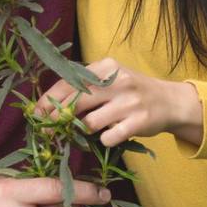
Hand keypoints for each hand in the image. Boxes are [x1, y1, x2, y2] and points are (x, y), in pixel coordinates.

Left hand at [35, 58, 202, 146]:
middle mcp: (118, 81)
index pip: (70, 82)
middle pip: (76, 101)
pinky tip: (112, 134)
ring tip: (91, 128)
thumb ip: (85, 86)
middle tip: (47, 130)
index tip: (36, 113)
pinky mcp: (139, 122)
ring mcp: (129, 102)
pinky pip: (109, 137)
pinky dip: (105, 139)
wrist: (171, 101)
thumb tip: (48, 104)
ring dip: (84, 129)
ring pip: (90, 122)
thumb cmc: (132, 91)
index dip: (49, 99)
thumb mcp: (111, 79)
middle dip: (57, 118)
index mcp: (107, 67)